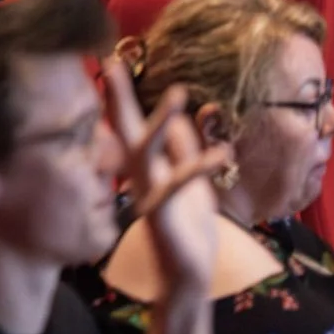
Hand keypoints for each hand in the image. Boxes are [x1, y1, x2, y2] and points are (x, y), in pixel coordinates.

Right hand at [107, 63, 227, 298]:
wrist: (187, 275)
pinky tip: (223, 152)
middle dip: (117, 95)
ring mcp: (146, 193)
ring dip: (159, 120)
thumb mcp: (191, 179)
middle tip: (110, 62)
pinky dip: (200, 165)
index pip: (130, 122)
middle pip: (124, 127)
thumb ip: (186, 147)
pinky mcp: (161, 213)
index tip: (112, 58)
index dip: (122, 93)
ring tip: (179, 92)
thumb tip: (188, 112)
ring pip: (143, 150)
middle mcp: (138, 175)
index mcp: (145, 165)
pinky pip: (178, 183)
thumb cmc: (188, 226)